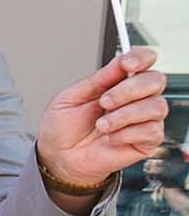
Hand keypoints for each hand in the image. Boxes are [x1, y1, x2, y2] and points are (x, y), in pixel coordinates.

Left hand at [36, 48, 166, 188]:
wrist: (57, 157)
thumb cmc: (62, 128)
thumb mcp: (71, 97)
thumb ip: (98, 80)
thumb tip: (120, 60)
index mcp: (117, 83)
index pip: (144, 61)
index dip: (141, 57)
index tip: (127, 64)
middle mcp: (135, 98)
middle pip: (155, 80)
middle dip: (129, 89)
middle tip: (104, 101)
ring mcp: (143, 119)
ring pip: (156, 106)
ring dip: (125, 115)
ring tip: (101, 125)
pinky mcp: (147, 141)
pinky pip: (152, 130)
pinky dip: (127, 133)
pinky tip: (110, 138)